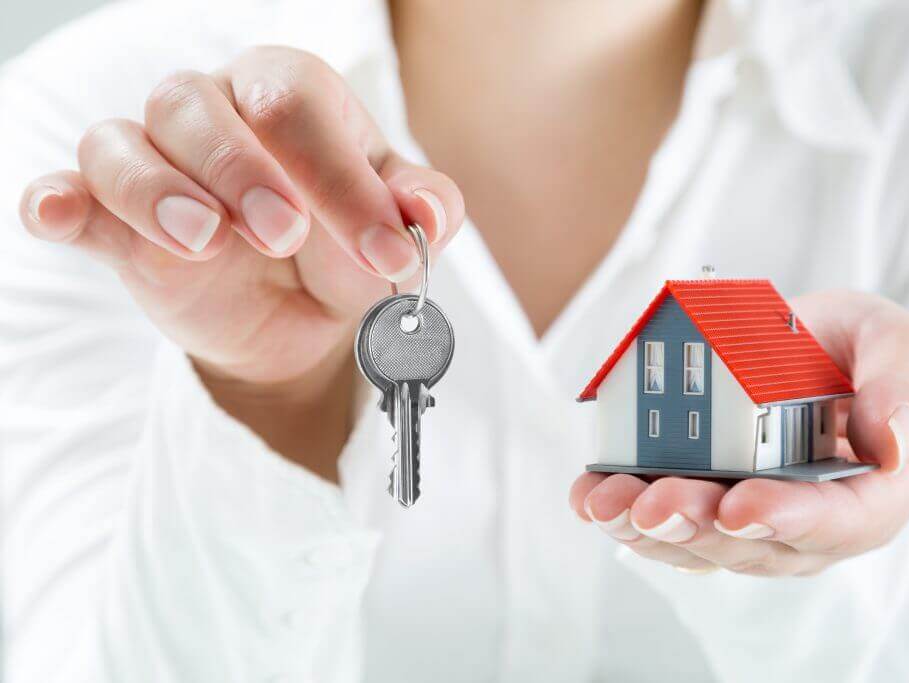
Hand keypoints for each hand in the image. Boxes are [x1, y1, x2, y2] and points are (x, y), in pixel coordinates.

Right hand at [18, 47, 463, 476]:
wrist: (301, 311)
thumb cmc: (345, 248)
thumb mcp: (394, 230)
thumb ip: (423, 211)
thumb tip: (428, 217)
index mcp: (286, 95)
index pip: (296, 105)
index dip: (340, 178)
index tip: (385, 253)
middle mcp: (213, 113)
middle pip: (197, 106)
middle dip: (242, 172)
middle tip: (285, 235)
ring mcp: (155, 163)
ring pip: (120, 143)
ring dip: (156, 189)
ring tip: (205, 240)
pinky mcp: (114, 221)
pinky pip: (70, 195)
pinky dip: (58, 202)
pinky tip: (59, 214)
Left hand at [569, 291, 908, 575]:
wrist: (809, 350)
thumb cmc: (857, 351)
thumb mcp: (897, 342)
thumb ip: (906, 383)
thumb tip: (892, 443)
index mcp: (867, 493)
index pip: (836, 522)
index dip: (788, 517)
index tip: (741, 503)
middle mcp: (805, 524)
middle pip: (752, 541)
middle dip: (698, 523)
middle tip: (655, 502)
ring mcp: (748, 522)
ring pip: (698, 543)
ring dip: (647, 528)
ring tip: (605, 501)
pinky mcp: (702, 508)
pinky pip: (664, 526)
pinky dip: (623, 513)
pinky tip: (590, 495)